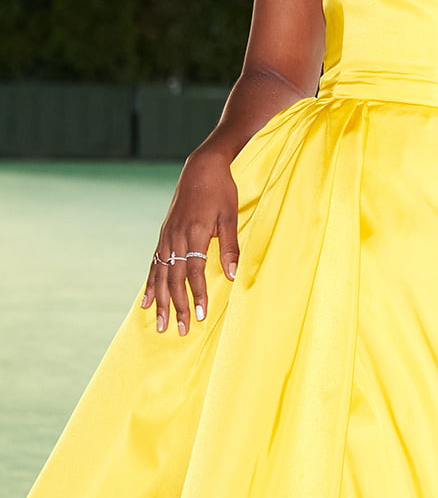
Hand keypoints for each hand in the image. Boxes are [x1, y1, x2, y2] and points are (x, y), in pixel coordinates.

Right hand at [140, 146, 239, 335]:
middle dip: (176, 306)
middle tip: (178, 330)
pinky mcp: (164, 234)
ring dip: (160, 301)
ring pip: (161, 274)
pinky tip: (146, 301)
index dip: (196, 294)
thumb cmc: (220, 191)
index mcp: (195, 232)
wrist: (201, 167)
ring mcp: (167, 236)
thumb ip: (230, 247)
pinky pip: (154, 264)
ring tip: (159, 323)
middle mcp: (176, 237)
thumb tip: (232, 276)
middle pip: (174, 278)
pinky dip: (150, 284)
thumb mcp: (230, 216)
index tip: (199, 315)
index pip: (194, 271)